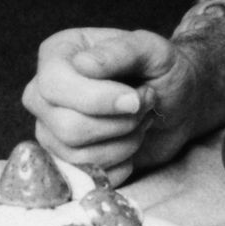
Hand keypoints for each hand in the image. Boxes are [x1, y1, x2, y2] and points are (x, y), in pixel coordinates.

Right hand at [23, 27, 202, 184]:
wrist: (181, 103)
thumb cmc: (164, 70)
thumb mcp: (154, 49)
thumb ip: (121, 51)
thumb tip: (82, 64)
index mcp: (58, 54)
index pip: (54, 85)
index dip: (97, 99)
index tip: (136, 98)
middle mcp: (44, 93)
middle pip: (67, 126)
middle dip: (119, 122)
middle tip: (145, 105)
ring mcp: (50, 128)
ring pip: (76, 154)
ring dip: (124, 142)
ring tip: (141, 120)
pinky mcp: (65, 158)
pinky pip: (85, 176)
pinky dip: (120, 163)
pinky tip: (133, 142)